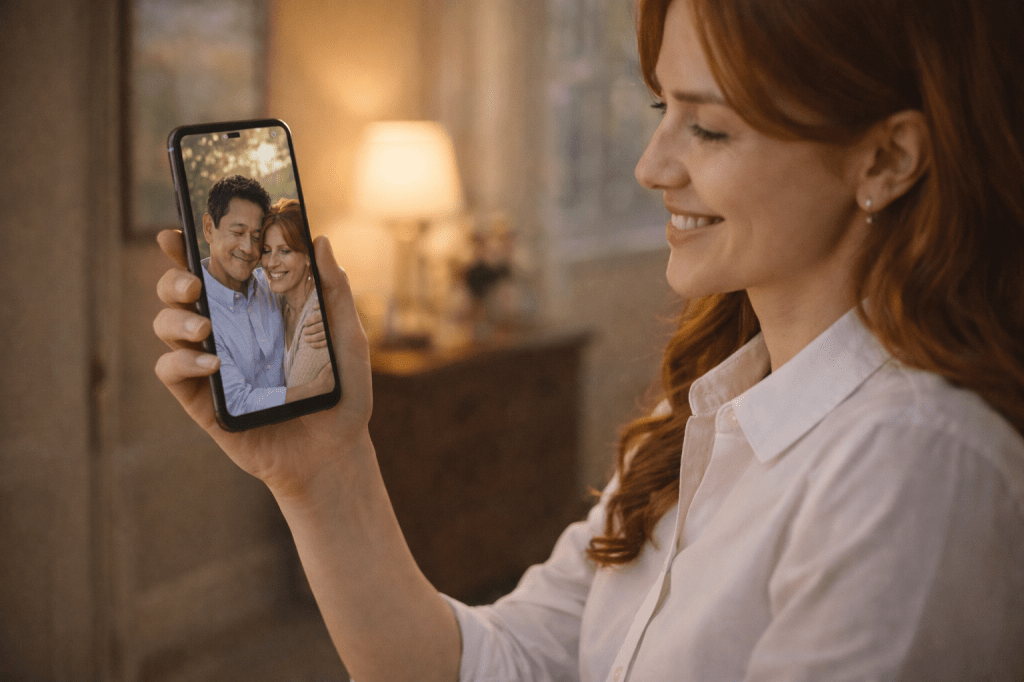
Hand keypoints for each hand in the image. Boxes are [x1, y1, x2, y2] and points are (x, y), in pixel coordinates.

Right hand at [152, 229, 372, 498]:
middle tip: (195, 283)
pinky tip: (211, 363)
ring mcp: (210, 365)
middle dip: (174, 278)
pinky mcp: (202, 401)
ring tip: (204, 328)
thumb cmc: (342, 393)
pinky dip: (182, 361)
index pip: (215, 271)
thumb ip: (334, 291)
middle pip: (179, 292)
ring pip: (165, 326)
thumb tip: (322, 240)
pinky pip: (171, 372)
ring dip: (175, 319)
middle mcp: (226, 332)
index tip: (176, 230)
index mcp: (255, 310)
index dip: (188, 247)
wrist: (334, 453)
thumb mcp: (347, 338)